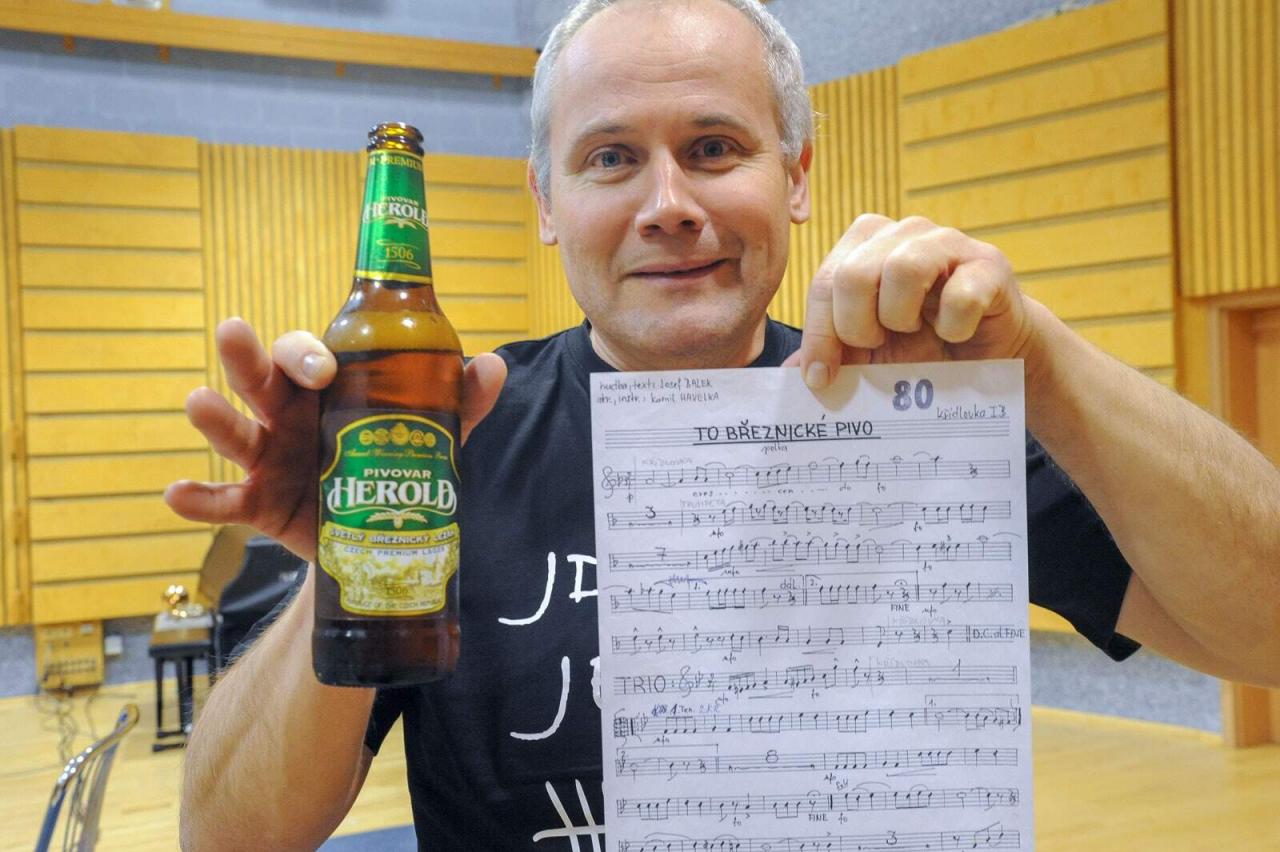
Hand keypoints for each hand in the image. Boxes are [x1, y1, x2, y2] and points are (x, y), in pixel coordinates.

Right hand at [164, 317, 506, 560]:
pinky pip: (224, 502)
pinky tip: (175, 495)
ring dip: (214, 419)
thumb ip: (458, 400)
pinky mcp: (261, 505)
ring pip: (236, 434)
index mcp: (325, 389)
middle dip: (246, 356)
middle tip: (233, 331)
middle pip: (260, 379)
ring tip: (196, 403)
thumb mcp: (428, 431)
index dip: (309, 353)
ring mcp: (271, 460)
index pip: (306, 355)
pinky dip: (198, 499)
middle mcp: (289, 416)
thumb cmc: (390, 461)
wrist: (375, 536)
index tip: (325, 366)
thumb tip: (490, 364)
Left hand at [788, 214, 1035, 387]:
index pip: (825, 282)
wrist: (988, 357)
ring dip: (901, 316)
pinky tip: (954, 335)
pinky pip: (960, 294)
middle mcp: (903, 233)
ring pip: (903, 269)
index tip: (821, 378)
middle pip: (854, 274)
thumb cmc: (922, 348)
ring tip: (913, 332)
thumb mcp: (868, 353)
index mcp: (864, 245)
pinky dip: (952, 326)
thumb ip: (829, 355)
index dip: (819, 334)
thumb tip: (787, 373)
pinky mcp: (990, 265)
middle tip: (877, 345)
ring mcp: (948, 243)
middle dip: (857, 326)